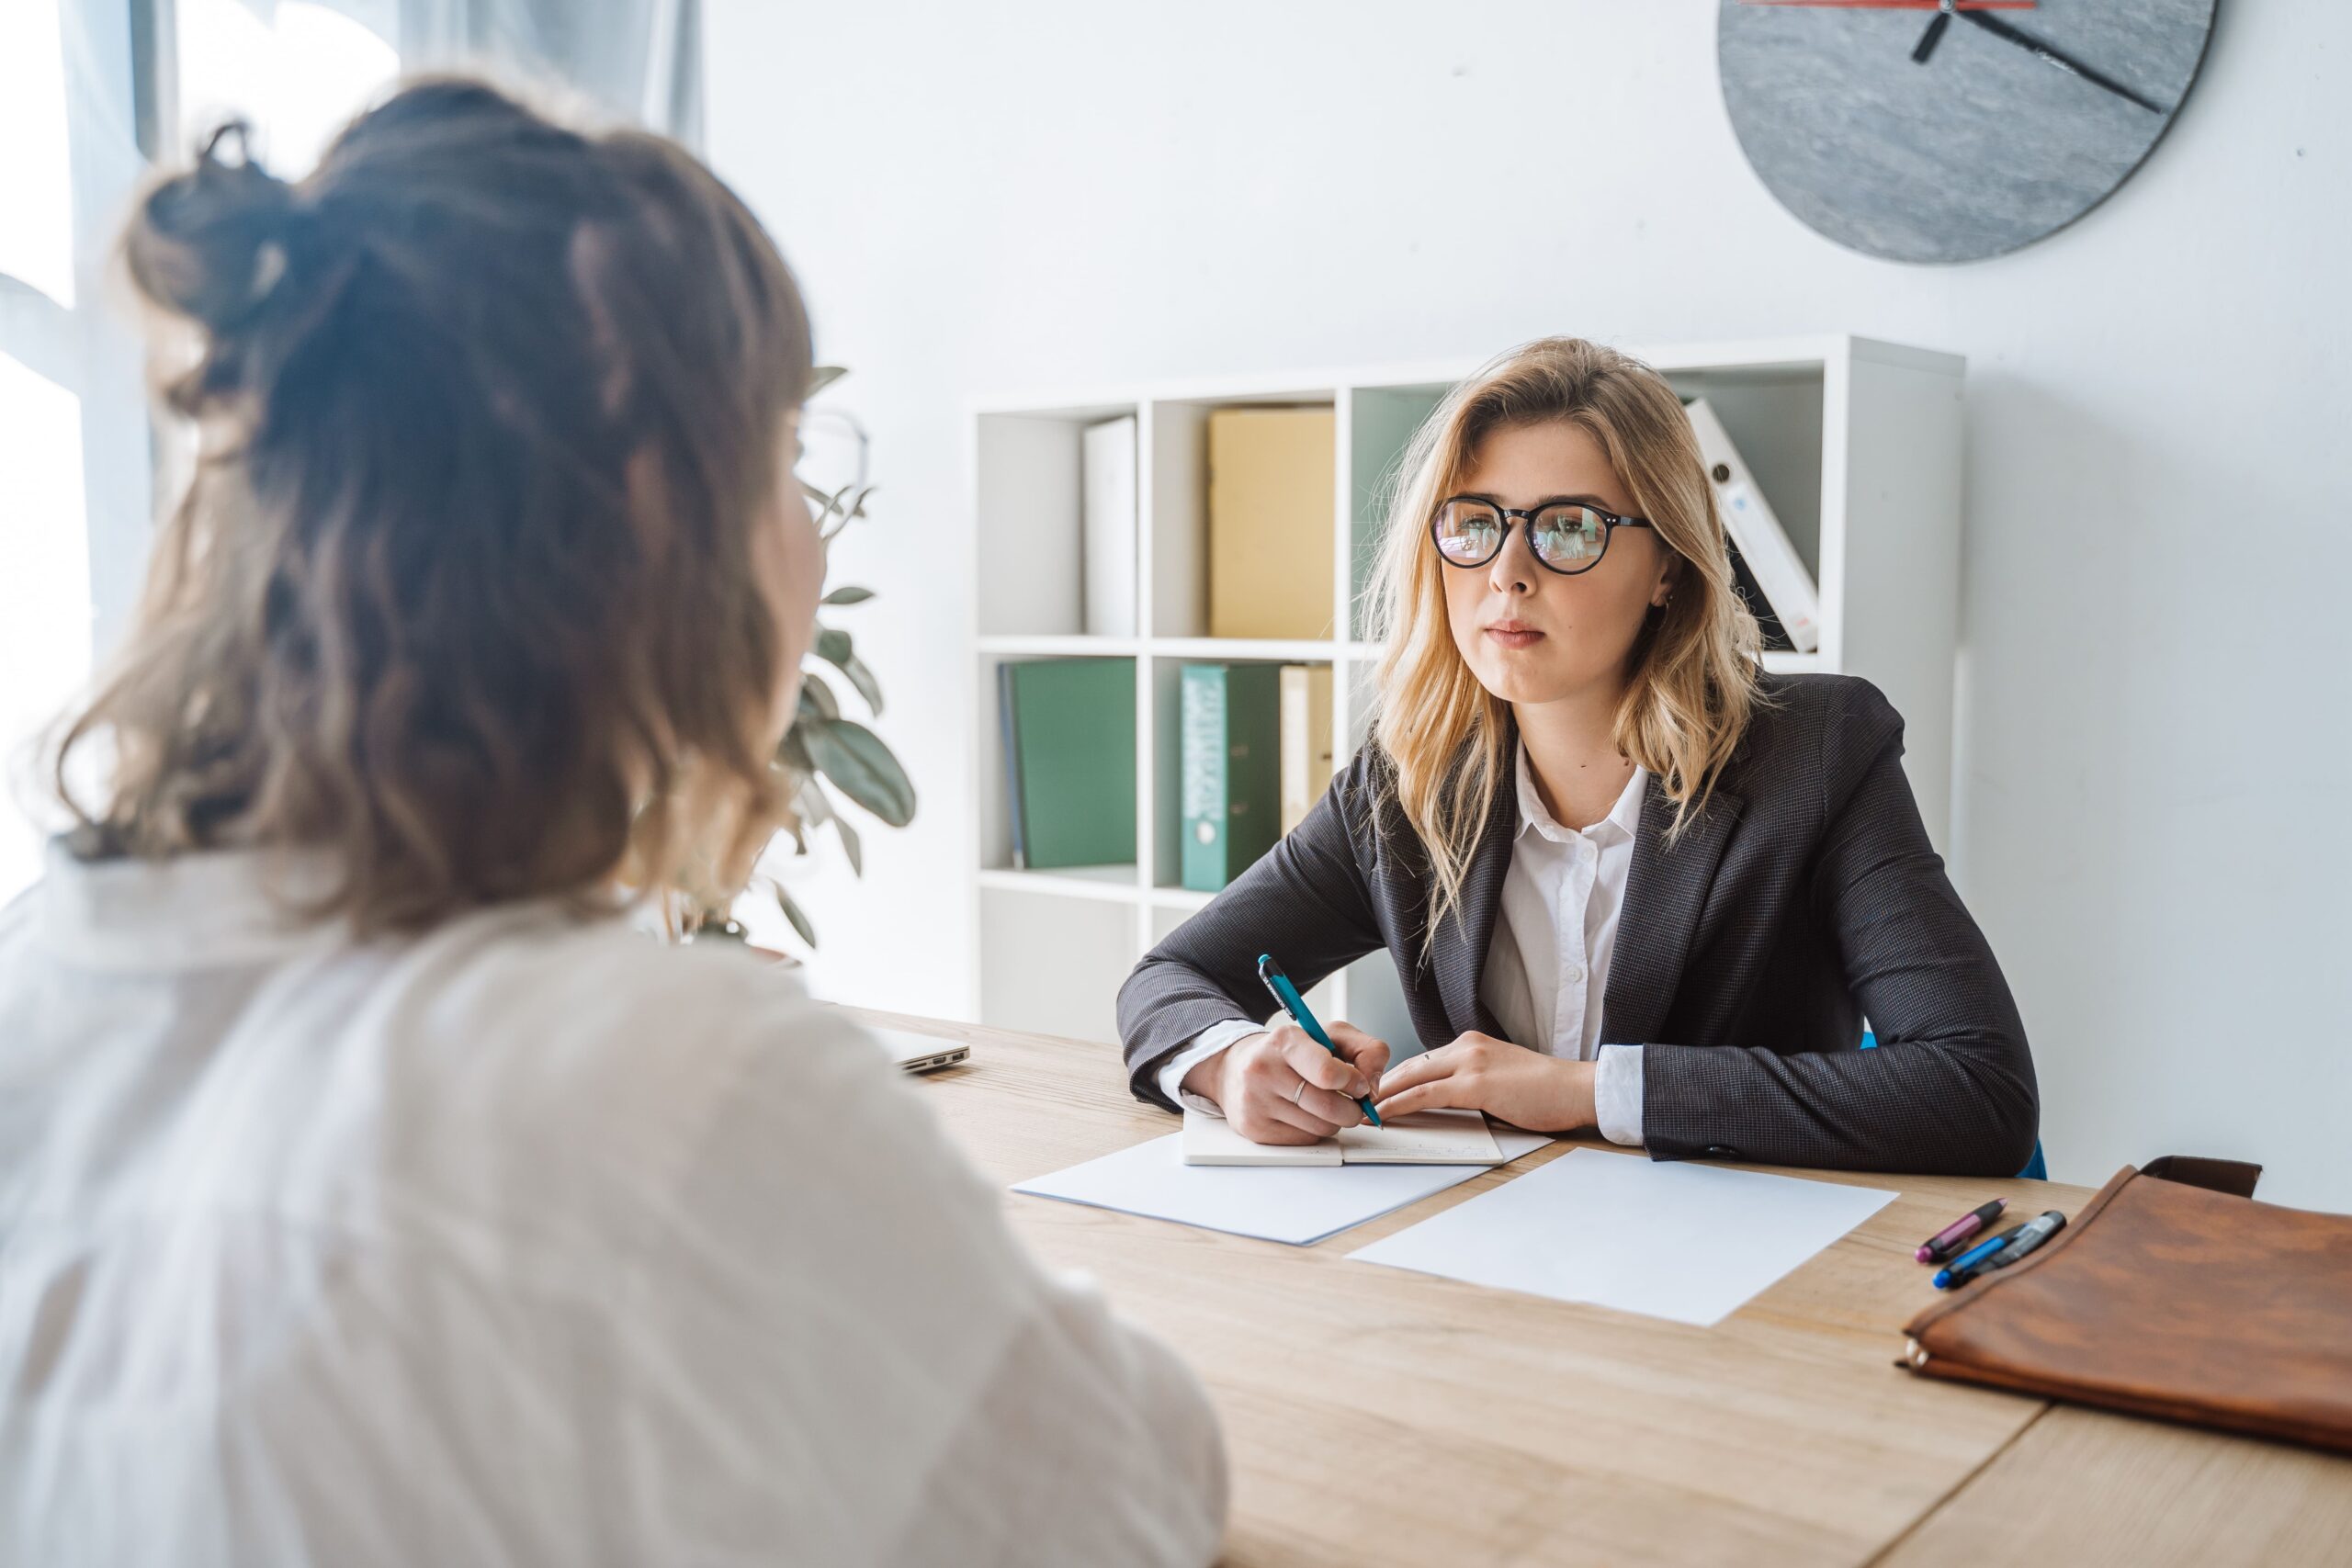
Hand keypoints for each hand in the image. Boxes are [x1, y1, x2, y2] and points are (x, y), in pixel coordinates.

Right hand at [1182, 1021, 1392, 1145]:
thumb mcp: (1330, 1036)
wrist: (1235, 1069)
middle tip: (1351, 1102)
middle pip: (1330, 1108)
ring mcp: (1255, 1102)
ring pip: (1321, 1127)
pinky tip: (1303, 1114)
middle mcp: (1264, 1070)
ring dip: (1333, 1121)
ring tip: (1322, 1104)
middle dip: (1352, 1109)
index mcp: (1285, 1041)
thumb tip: (1373, 1086)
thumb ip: (1366, 1050)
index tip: (1360, 1085)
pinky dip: (1314, 1130)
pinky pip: (1305, 1140)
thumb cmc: (1290, 1054)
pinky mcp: (1254, 1128)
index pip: (1328, 1072)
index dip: (1354, 1083)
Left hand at [1373, 1031, 1597, 1132]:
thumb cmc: (1546, 1090)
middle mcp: (1466, 1047)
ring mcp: (1470, 1063)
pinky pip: (1424, 1094)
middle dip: (1380, 1085)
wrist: (1576, 1088)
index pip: (1422, 1060)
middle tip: (1355, 1101)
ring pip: (1412, 1078)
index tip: (1376, 1093)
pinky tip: (1384, 1114)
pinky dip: (1399, 1104)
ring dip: (1383, 1096)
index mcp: (1472, 1044)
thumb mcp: (1501, 1077)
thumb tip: (1446, 1100)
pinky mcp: (1475, 1084)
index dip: (1396, 1078)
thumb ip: (1472, 1082)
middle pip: (1410, 1066)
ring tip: (1361, 1111)